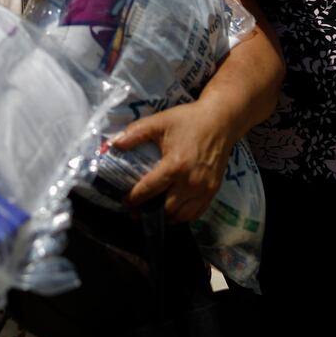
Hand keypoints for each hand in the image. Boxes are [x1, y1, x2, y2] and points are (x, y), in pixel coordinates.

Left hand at [110, 102, 234, 222]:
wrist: (221, 120)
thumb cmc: (189, 120)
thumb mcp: (160, 122)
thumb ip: (136, 133)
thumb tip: (114, 143)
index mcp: (175, 166)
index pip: (149, 190)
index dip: (133, 199)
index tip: (125, 202)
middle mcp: (190, 182)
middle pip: (165, 209)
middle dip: (148, 211)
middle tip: (136, 209)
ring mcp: (203, 189)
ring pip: (181, 215)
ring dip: (165, 216)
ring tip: (153, 212)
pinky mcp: (213, 191)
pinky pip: (196, 213)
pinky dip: (182, 216)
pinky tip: (172, 210)